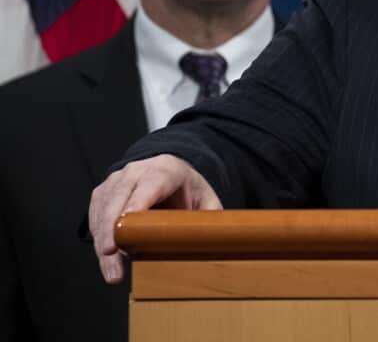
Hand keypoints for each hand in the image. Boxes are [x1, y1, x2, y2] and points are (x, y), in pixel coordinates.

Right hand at [88, 154, 222, 283]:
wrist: (169, 173)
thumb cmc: (187, 189)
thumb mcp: (207, 199)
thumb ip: (212, 217)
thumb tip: (219, 242)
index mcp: (166, 169)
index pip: (150, 184)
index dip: (138, 203)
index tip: (127, 223)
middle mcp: (136, 171)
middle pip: (119, 198)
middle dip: (112, 228)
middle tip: (112, 256)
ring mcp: (116, 180)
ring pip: (103, 209)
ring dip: (103, 241)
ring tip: (112, 271)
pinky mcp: (102, 193)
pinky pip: (95, 216)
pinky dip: (98, 238)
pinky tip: (106, 259)